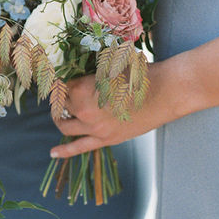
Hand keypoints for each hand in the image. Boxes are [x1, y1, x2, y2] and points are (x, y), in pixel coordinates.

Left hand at [50, 70, 165, 158]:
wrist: (166, 91)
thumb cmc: (139, 73)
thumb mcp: (108, 65)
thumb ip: (88, 72)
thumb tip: (72, 72)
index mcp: (81, 88)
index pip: (59, 86)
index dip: (58, 81)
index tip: (57, 79)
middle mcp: (83, 110)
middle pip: (60, 106)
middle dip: (61, 99)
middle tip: (64, 94)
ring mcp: (94, 127)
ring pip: (65, 125)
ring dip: (60, 119)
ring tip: (61, 114)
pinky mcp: (106, 139)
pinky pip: (79, 147)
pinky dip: (64, 151)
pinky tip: (52, 153)